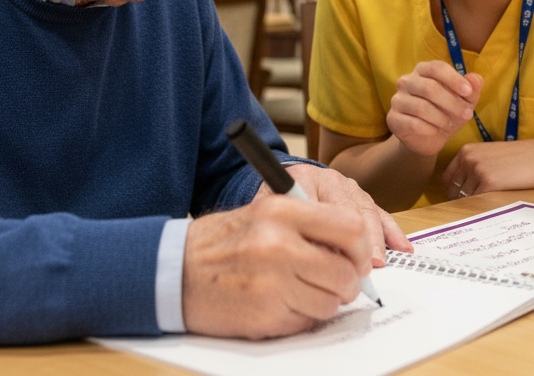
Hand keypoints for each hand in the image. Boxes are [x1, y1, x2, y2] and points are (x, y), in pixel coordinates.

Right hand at [182, 193, 370, 338]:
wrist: (171, 271)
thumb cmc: (221, 242)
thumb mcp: (264, 213)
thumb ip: (309, 225)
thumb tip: (356, 249)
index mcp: (281, 211)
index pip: (350, 227)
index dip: (362, 248)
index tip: (359, 258)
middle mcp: (278, 244)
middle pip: (345, 272)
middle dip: (347, 283)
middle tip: (337, 282)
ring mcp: (271, 283)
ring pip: (330, 303)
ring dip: (323, 302)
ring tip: (298, 290)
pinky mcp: (264, 315)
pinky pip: (306, 322)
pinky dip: (299, 317)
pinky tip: (278, 303)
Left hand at [281, 163, 412, 265]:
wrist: (278, 187)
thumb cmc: (271, 208)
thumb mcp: (269, 214)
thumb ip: (286, 229)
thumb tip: (313, 259)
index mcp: (305, 179)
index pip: (325, 208)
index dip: (334, 237)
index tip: (337, 260)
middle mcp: (331, 180)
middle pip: (352, 210)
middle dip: (360, 242)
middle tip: (363, 269)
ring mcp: (350, 188)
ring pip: (369, 212)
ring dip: (377, 241)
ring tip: (378, 264)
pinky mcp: (362, 198)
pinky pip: (381, 214)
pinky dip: (393, 233)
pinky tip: (402, 249)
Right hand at [387, 60, 482, 156]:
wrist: (428, 138)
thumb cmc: (447, 112)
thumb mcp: (464, 101)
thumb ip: (472, 89)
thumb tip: (476, 79)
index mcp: (423, 70)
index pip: (436, 67)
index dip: (453, 79)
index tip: (468, 92)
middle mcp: (406, 81)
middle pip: (429, 87)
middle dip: (452, 102)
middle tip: (467, 114)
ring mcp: (397, 99)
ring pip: (421, 107)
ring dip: (441, 118)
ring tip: (451, 125)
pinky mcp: (393, 118)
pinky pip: (412, 123)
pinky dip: (429, 129)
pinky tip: (436, 131)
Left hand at [442, 137, 533, 198]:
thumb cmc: (521, 157)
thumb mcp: (491, 155)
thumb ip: (474, 165)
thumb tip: (461, 188)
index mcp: (467, 150)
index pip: (448, 177)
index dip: (452, 191)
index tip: (461, 200)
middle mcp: (468, 159)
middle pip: (454, 189)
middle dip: (461, 200)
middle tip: (473, 208)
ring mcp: (477, 170)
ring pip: (464, 197)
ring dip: (472, 204)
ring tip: (485, 206)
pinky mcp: (488, 182)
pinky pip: (476, 201)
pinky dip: (480, 206)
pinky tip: (490, 206)